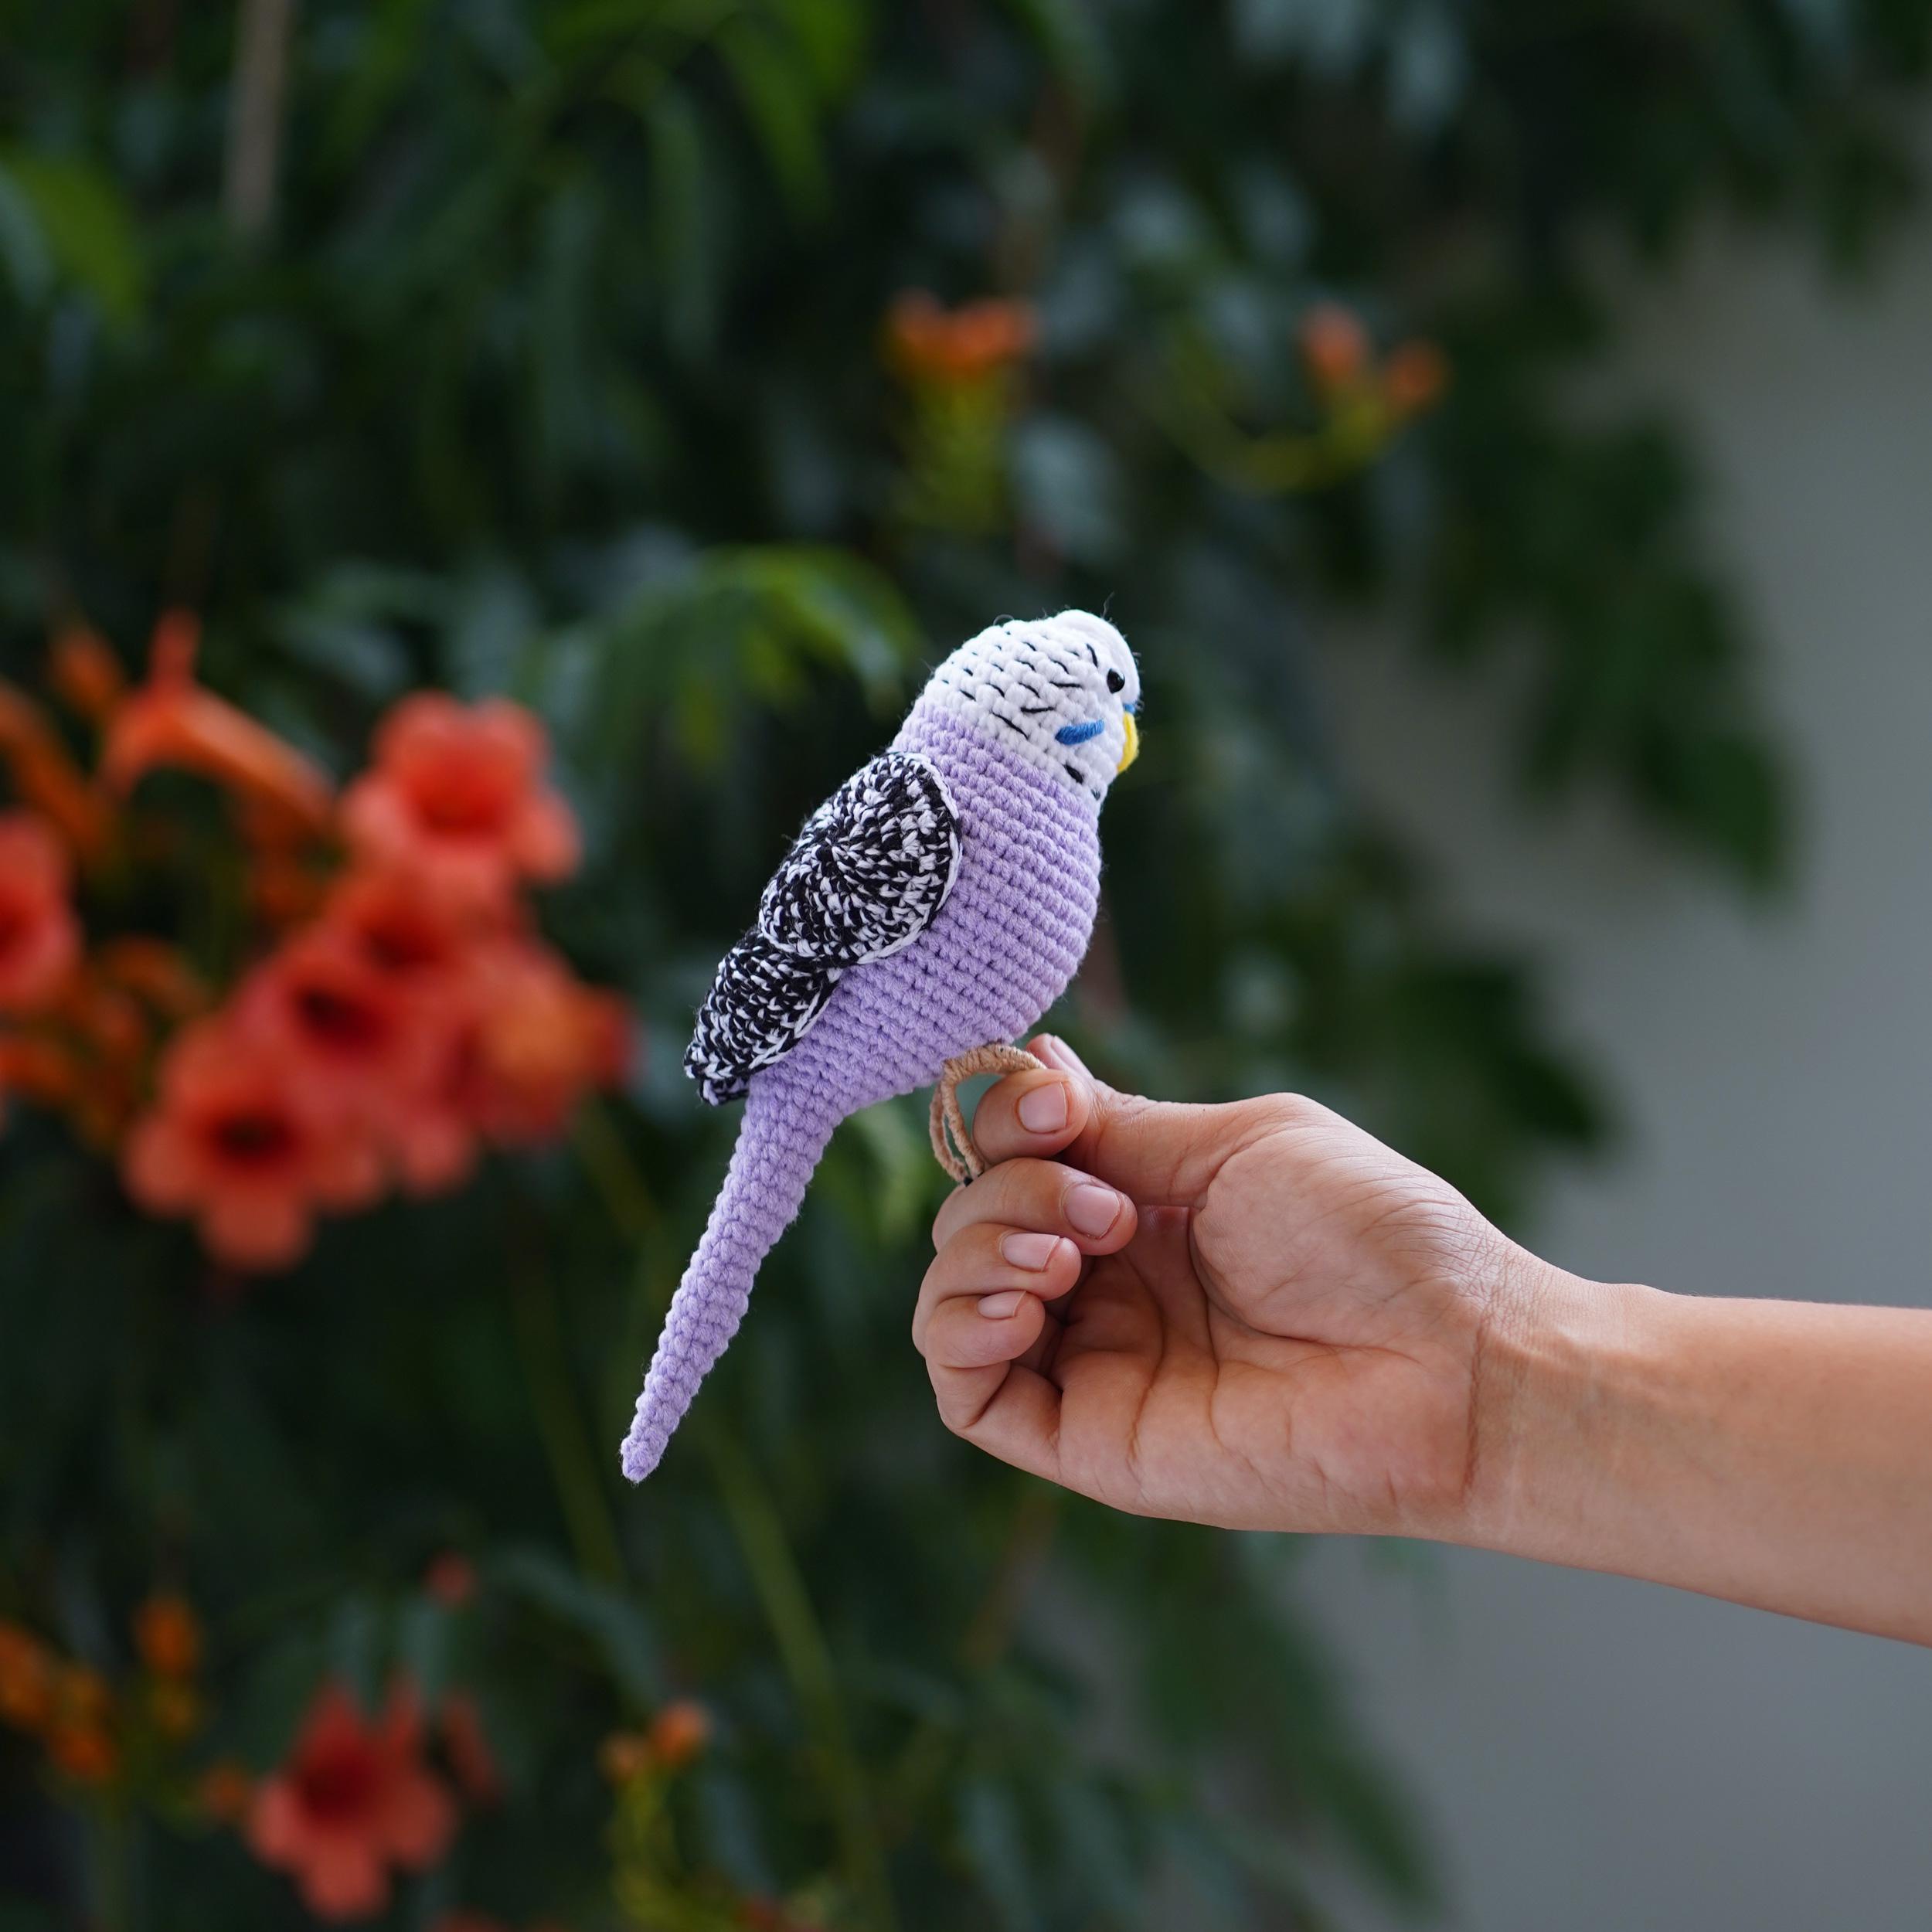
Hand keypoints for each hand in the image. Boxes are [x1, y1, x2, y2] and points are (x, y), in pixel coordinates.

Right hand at [913, 1036, 1547, 1537]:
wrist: (1453, 1362)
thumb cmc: (1377, 1240)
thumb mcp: (1237, 1145)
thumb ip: (1121, 1126)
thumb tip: (1024, 1061)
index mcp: (1142, 1207)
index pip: (1013, 1156)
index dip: (1006, 1118)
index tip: (1056, 1101)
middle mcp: (1106, 1284)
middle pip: (974, 1219)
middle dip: (1011, 1187)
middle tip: (1108, 1206)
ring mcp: (1095, 1363)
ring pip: (953, 1301)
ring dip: (980, 1251)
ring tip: (1067, 1255)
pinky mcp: (1090, 1440)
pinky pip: (968, 1398)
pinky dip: (959, 1333)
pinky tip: (1022, 1302)